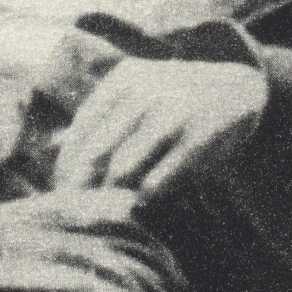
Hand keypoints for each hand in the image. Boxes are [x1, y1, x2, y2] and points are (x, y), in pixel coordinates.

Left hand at [52, 59, 269, 197]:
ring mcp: (172, 115)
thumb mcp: (137, 92)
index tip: (60, 190)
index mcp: (124, 80)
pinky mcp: (198, 139)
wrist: (239, 87)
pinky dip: (144, 197)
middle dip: (81, 186)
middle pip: (96, 151)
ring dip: (109, 195)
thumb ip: (98, 117)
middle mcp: (144, 93)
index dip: (67, 164)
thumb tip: (52, 146)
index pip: (81, 128)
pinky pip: (159, 179)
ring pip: (122, 167)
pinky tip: (140, 205)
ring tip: (104, 212)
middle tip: (76, 210)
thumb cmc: (176, 98)